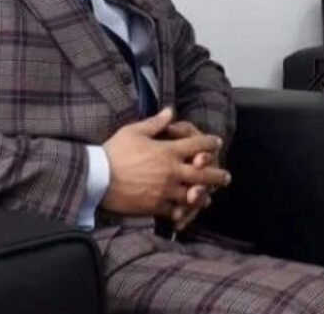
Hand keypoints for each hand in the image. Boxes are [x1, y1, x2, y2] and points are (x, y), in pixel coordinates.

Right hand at [101, 108, 230, 216]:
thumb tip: (170, 111)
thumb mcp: (134, 131)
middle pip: (203, 173)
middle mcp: (171, 171)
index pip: (197, 145)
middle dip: (217, 175)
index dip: (210, 143)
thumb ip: (156, 122)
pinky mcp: (155, 206)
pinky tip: (186, 213)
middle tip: (226, 177)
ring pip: (192, 195)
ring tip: (208, 198)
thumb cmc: (113, 152)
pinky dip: (182, 212)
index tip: (217, 143)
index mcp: (168, 151)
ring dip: (203, 196)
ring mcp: (165, 190)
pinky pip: (175, 211)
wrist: (96, 178)